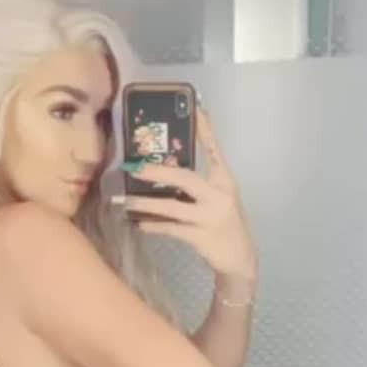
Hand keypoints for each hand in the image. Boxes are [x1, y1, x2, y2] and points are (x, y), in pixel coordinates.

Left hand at [124, 107, 256, 278]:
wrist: (240, 259)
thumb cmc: (225, 224)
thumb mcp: (219, 199)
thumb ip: (199, 186)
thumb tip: (164, 173)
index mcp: (225, 181)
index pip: (215, 150)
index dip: (205, 129)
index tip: (196, 108)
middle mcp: (219, 195)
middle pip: (185, 177)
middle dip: (158, 173)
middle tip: (135, 169)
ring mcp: (210, 217)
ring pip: (172, 207)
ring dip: (147, 204)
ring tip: (127, 202)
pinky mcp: (200, 237)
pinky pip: (170, 229)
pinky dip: (153, 226)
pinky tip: (139, 225)